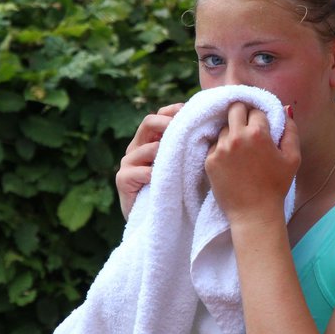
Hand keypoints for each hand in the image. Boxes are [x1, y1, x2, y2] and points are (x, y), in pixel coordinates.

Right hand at [116, 102, 183, 217]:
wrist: (158, 222)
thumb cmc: (175, 192)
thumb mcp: (183, 166)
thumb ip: (189, 148)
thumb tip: (211, 130)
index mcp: (151, 140)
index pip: (160, 116)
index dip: (174, 111)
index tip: (192, 115)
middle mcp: (137, 147)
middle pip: (149, 122)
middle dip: (168, 123)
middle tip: (186, 131)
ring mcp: (128, 162)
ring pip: (147, 148)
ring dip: (166, 153)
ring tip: (183, 161)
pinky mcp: (122, 179)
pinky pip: (140, 171)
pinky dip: (155, 175)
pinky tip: (167, 182)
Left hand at [204, 102, 299, 224]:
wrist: (254, 214)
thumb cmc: (276, 187)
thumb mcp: (292, 158)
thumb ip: (291, 130)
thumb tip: (286, 109)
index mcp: (258, 133)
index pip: (256, 110)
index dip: (260, 118)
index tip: (261, 127)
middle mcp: (237, 137)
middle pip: (234, 108)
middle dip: (241, 113)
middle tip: (247, 126)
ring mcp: (221, 148)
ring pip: (224, 128)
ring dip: (232, 133)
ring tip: (240, 150)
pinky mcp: (210, 160)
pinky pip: (214, 145)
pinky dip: (222, 149)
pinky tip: (231, 162)